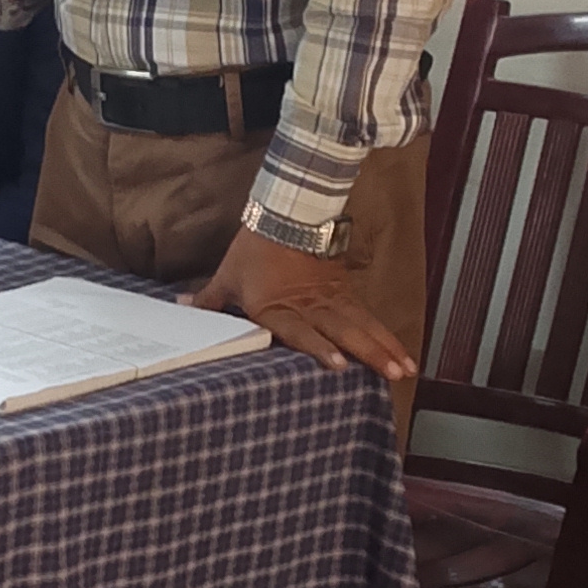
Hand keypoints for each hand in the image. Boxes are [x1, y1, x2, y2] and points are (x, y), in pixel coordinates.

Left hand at [184, 226, 415, 387]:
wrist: (284, 212)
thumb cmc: (253, 248)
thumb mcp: (228, 276)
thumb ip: (208, 299)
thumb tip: (182, 307)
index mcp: (279, 308)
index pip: (302, 331)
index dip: (320, 347)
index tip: (340, 364)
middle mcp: (310, 306)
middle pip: (345, 331)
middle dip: (371, 353)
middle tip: (393, 375)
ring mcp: (331, 298)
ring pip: (363, 324)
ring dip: (385, 346)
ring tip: (405, 367)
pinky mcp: (343, 289)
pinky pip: (366, 314)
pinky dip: (383, 332)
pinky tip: (398, 349)